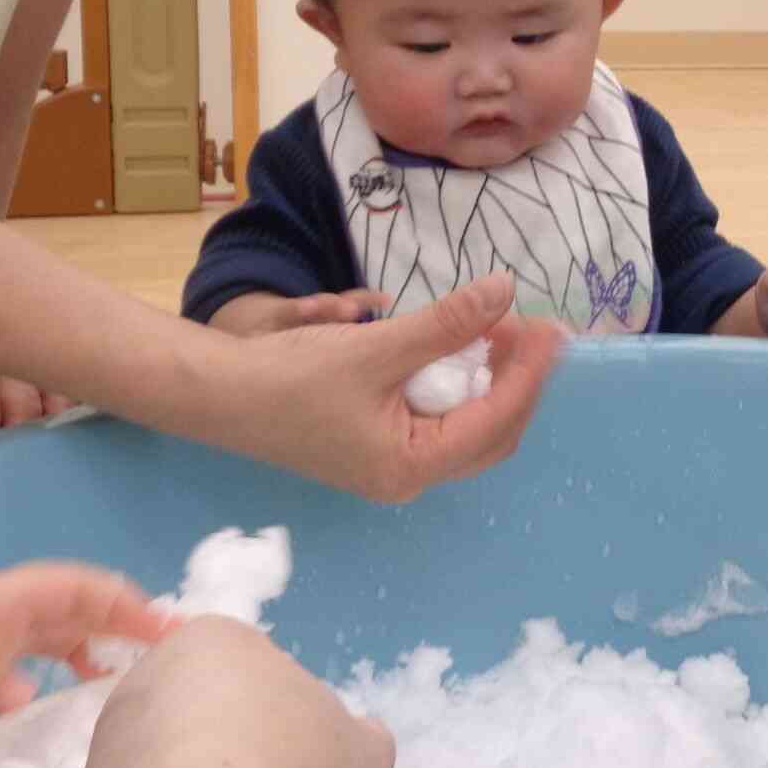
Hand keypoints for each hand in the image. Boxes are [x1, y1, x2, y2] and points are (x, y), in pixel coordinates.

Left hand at [0, 562, 167, 744]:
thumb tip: (31, 702)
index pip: (79, 590)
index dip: (130, 605)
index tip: (179, 634)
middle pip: (72, 619)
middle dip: (123, 633)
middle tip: (171, 673)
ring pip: (43, 655)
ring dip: (87, 667)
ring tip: (124, 702)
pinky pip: (7, 694)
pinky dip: (39, 704)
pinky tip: (48, 730)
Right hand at [235, 274, 566, 501]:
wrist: (217, 395)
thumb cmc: (290, 377)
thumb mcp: (376, 346)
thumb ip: (446, 323)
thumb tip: (505, 291)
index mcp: (412, 465)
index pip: (497, 420)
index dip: (529, 371)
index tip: (551, 327)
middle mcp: (409, 476)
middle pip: (492, 432)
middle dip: (516, 378)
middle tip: (528, 325)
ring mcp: (393, 464)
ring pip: (468, 427)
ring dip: (489, 380)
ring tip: (498, 329)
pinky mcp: (377, 446)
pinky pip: (439, 420)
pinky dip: (457, 385)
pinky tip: (458, 348)